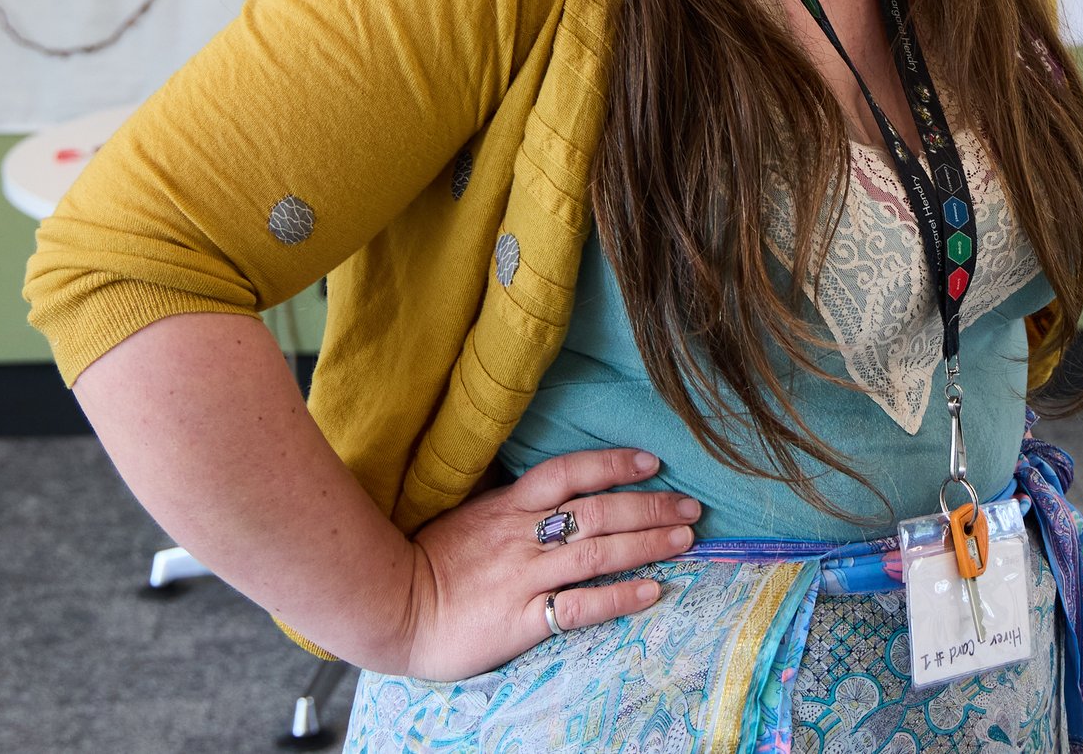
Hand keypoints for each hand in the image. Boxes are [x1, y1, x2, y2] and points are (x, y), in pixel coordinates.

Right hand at [394, 447, 699, 680]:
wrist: (390, 607)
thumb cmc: (424, 559)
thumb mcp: (467, 515)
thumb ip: (509, 503)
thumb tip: (552, 488)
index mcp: (506, 507)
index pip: (567, 473)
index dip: (611, 463)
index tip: (652, 462)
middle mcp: (521, 537)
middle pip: (597, 512)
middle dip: (649, 506)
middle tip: (692, 506)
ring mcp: (523, 578)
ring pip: (596, 553)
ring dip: (647, 544)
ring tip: (685, 539)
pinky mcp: (521, 620)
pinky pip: (579, 607)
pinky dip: (618, 598)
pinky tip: (651, 592)